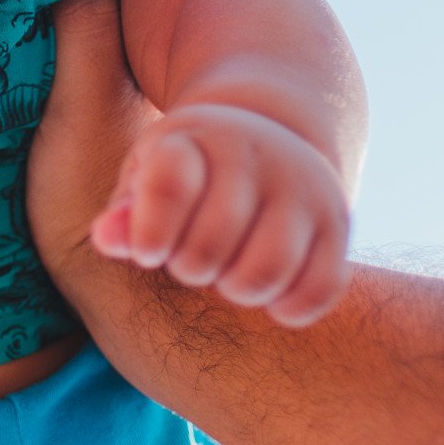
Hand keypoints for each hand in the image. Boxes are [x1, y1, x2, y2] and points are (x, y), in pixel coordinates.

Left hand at [91, 104, 350, 326]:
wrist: (268, 139)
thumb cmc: (187, 172)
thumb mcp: (147, 175)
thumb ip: (125, 211)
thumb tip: (106, 239)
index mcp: (197, 137)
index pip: (168, 187)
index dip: (148, 235)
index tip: (147, 251)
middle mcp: (257, 154)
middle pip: (209, 247)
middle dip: (188, 268)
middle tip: (187, 260)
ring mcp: (304, 188)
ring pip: (263, 274)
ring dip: (234, 290)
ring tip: (224, 275)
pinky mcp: (337, 225)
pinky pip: (318, 289)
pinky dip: (288, 307)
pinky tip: (268, 293)